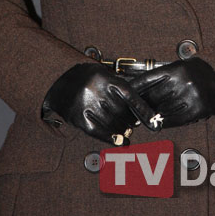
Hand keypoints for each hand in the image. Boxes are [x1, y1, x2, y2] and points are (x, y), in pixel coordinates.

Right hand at [41, 62, 162, 141]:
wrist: (60, 79)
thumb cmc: (87, 76)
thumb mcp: (105, 74)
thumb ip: (120, 87)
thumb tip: (140, 108)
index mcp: (106, 79)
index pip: (130, 96)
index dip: (143, 110)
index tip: (154, 122)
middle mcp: (96, 91)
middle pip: (122, 112)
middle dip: (131, 121)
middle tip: (134, 124)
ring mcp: (86, 105)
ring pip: (112, 123)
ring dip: (123, 130)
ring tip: (126, 131)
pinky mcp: (78, 117)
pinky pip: (98, 131)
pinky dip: (112, 138)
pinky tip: (120, 141)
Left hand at [130, 57, 214, 127]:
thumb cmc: (202, 72)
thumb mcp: (182, 67)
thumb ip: (164, 77)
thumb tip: (142, 91)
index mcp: (177, 69)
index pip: (147, 80)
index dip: (134, 89)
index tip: (125, 95)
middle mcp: (183, 82)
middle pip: (152, 97)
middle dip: (141, 104)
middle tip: (132, 110)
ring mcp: (190, 97)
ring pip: (161, 110)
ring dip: (151, 115)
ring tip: (145, 117)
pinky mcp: (197, 110)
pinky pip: (174, 119)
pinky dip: (163, 121)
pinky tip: (158, 121)